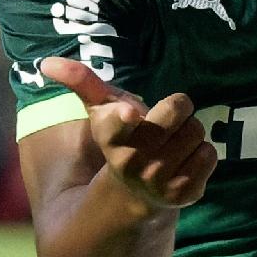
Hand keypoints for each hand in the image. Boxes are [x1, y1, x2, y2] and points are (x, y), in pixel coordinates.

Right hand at [40, 57, 216, 211]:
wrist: (136, 194)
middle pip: (177, 110)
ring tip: (171, 144)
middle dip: (177, 109)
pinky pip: (210, 154)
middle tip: (165, 122)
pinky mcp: (186, 193)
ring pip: (197, 131)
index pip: (115, 123)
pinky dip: (202, 154)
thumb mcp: (101, 111)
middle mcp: (133, 163)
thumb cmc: (122, 140)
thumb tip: (47, 62)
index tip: (129, 113)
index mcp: (111, 138)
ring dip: (189, 132)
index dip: (123, 117)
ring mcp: (160, 181)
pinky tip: (183, 162)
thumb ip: (81, 82)